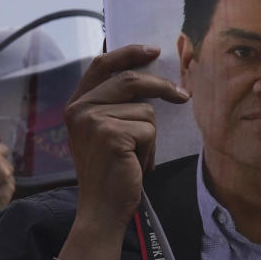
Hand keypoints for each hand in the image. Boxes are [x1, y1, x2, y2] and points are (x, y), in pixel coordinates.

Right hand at [63, 44, 188, 228]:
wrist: (102, 208)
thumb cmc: (110, 170)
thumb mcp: (105, 131)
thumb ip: (116, 104)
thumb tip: (151, 76)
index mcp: (76, 104)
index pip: (101, 64)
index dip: (128, 53)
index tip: (153, 50)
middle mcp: (79, 109)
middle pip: (130, 80)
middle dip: (161, 87)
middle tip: (184, 95)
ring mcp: (93, 120)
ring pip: (145, 110)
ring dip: (150, 135)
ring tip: (136, 156)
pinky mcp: (111, 134)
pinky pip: (149, 129)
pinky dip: (150, 149)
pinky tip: (136, 164)